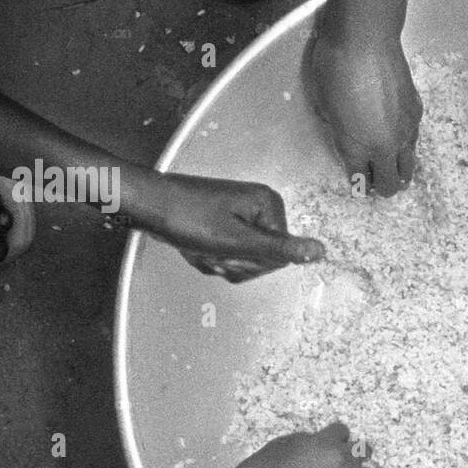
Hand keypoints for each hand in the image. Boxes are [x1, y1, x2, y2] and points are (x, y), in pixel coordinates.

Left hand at [143, 173, 323, 282]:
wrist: (148, 205)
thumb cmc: (186, 217)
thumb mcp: (238, 241)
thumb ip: (281, 249)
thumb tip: (319, 251)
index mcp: (269, 205)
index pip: (281, 254)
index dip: (252, 261)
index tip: (230, 251)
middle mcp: (258, 206)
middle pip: (263, 257)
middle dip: (234, 262)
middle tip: (212, 249)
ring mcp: (240, 213)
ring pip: (243, 258)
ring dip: (219, 261)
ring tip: (201, 246)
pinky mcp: (225, 221)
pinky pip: (228, 252)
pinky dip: (210, 255)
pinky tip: (195, 245)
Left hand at [207, 423, 372, 467]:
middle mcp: (335, 457)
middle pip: (360, 447)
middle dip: (353, 457)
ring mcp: (311, 442)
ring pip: (337, 432)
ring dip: (333, 443)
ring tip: (317, 459)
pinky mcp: (288, 437)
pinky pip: (307, 438)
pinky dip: (305, 447)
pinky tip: (287, 463)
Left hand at [308, 25, 420, 196]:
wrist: (365, 39)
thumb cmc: (334, 68)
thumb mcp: (325, 107)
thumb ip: (340, 131)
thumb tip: (349, 136)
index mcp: (356, 148)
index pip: (361, 181)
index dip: (359, 186)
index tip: (358, 185)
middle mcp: (385, 146)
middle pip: (391, 184)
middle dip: (383, 187)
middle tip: (376, 181)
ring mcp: (406, 131)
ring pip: (408, 166)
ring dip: (399, 171)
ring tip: (391, 166)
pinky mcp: (417, 113)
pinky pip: (413, 142)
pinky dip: (405, 146)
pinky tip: (397, 136)